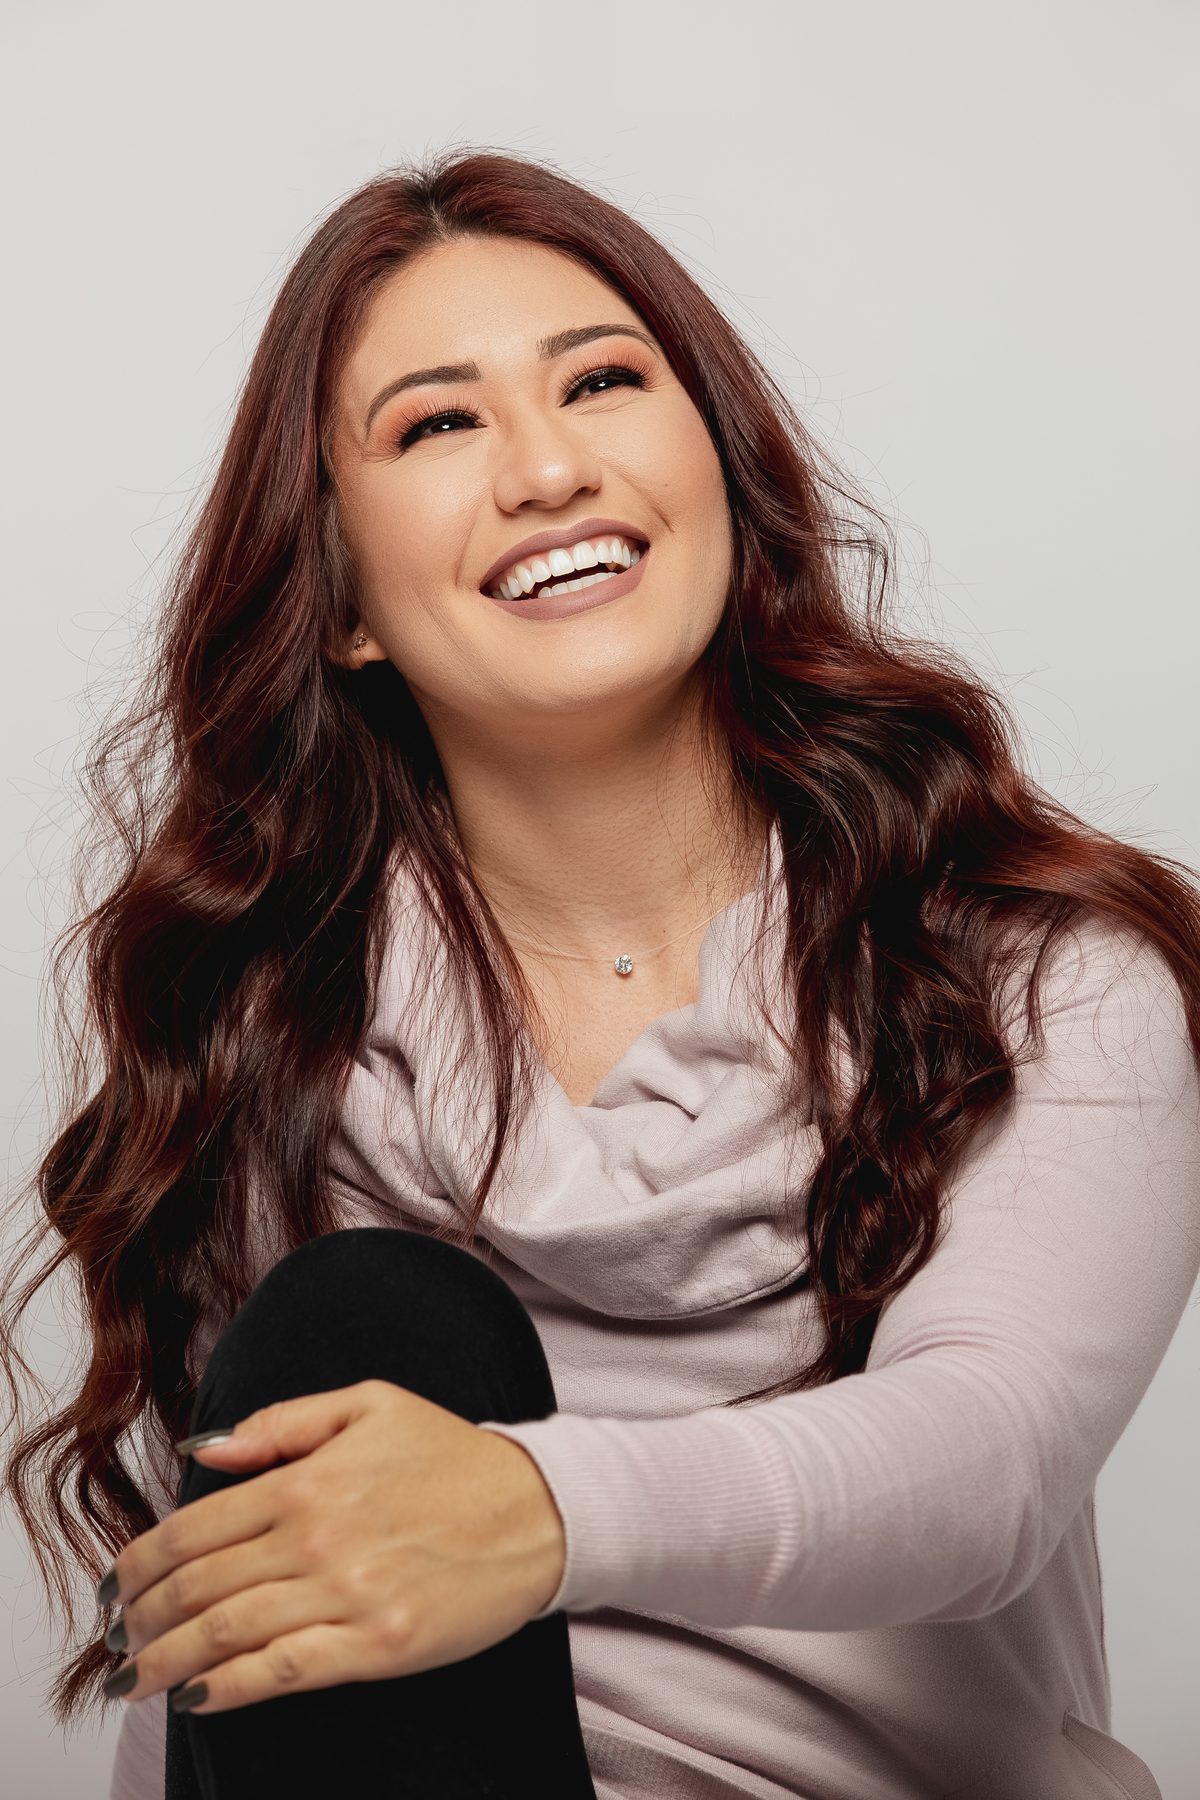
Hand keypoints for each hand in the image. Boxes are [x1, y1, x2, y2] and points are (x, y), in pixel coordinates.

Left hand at [99, 1380, 565, 1713]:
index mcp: (307, 1478)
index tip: (114, 1586)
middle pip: (197, 1587)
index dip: (138, 1563)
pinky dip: (227, 1689)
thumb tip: (205, 1448)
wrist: (539, 1509)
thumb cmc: (452, 1456)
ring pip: (226, 1634)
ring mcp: (347, 1594)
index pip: (193, 1528)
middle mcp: (317, 1536)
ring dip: (165, 1661)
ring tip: (134, 1677)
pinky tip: (197, 1697)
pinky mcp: (377, 1644)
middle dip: (139, 1618)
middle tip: (115, 1637)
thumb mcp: (369, 1404)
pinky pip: (282, 1672)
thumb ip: (281, 1423)